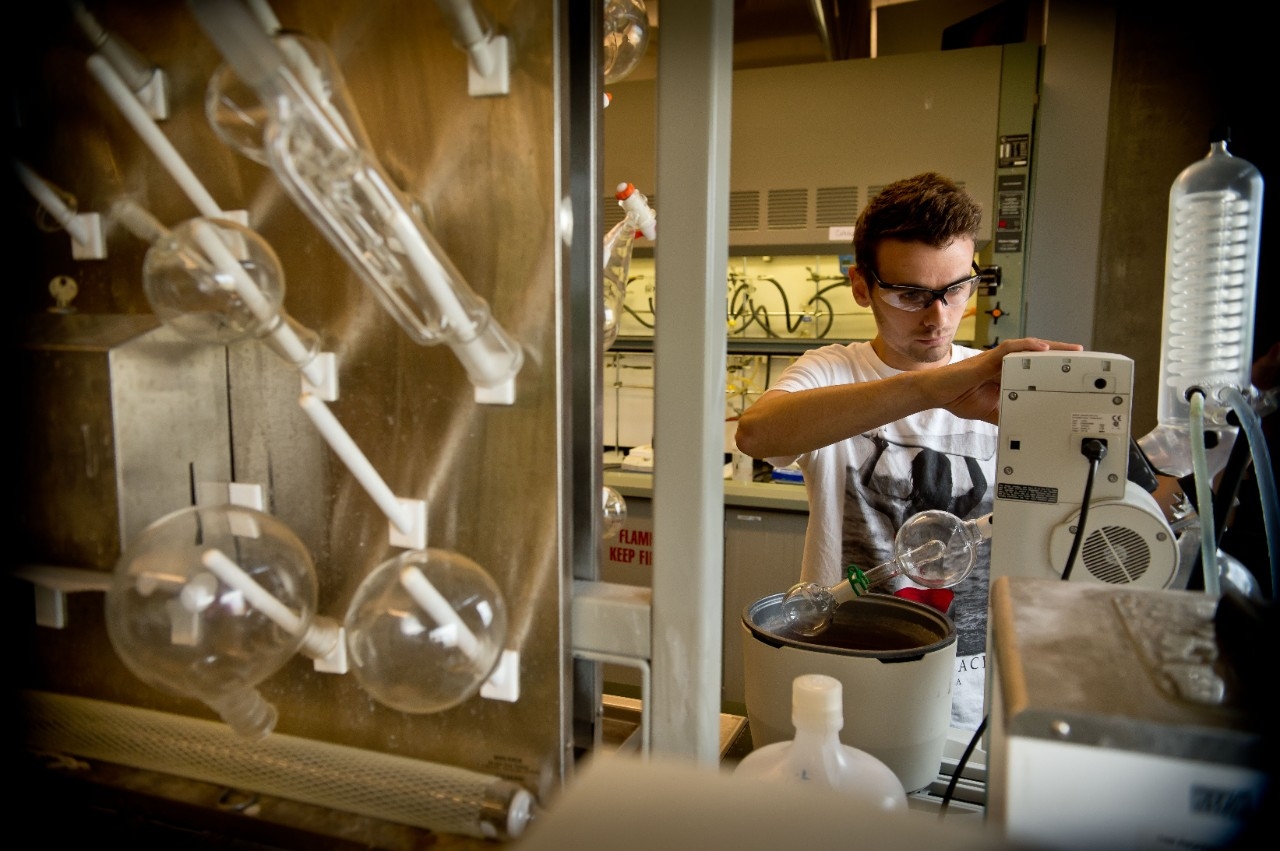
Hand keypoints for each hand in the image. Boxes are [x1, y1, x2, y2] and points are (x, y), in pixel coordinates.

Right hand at [931, 338, 1082, 423]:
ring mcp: (996, 359)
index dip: (1053, 367)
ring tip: (1071, 350)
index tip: (1073, 372)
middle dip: (1060, 354)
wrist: (935, 393)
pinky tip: (1041, 349)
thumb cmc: (958, 397)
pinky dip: (1026, 347)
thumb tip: (1021, 427)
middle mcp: (1004, 363)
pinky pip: (1009, 349)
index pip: (1034, 367)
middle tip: (1082, 357)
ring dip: (1051, 348)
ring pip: (1028, 349)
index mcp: (1006, 374)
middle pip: (1037, 354)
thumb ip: (1006, 414)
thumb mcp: (989, 411)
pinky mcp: (987, 359)